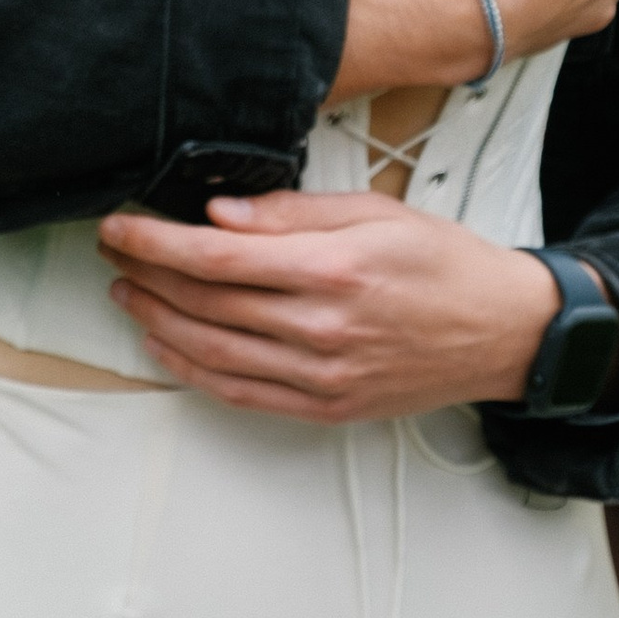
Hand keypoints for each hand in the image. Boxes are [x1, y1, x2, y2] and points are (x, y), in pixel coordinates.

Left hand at [96, 187, 559, 421]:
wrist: (503, 332)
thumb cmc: (445, 266)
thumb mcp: (375, 211)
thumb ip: (295, 213)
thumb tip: (222, 213)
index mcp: (333, 269)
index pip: (217, 255)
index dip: (156, 241)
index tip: (121, 226)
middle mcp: (322, 327)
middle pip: (205, 301)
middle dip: (146, 273)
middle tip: (115, 251)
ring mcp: (322, 374)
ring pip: (212, 350)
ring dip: (156, 321)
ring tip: (127, 293)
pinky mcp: (326, 406)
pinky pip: (240, 392)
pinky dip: (192, 370)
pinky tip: (166, 345)